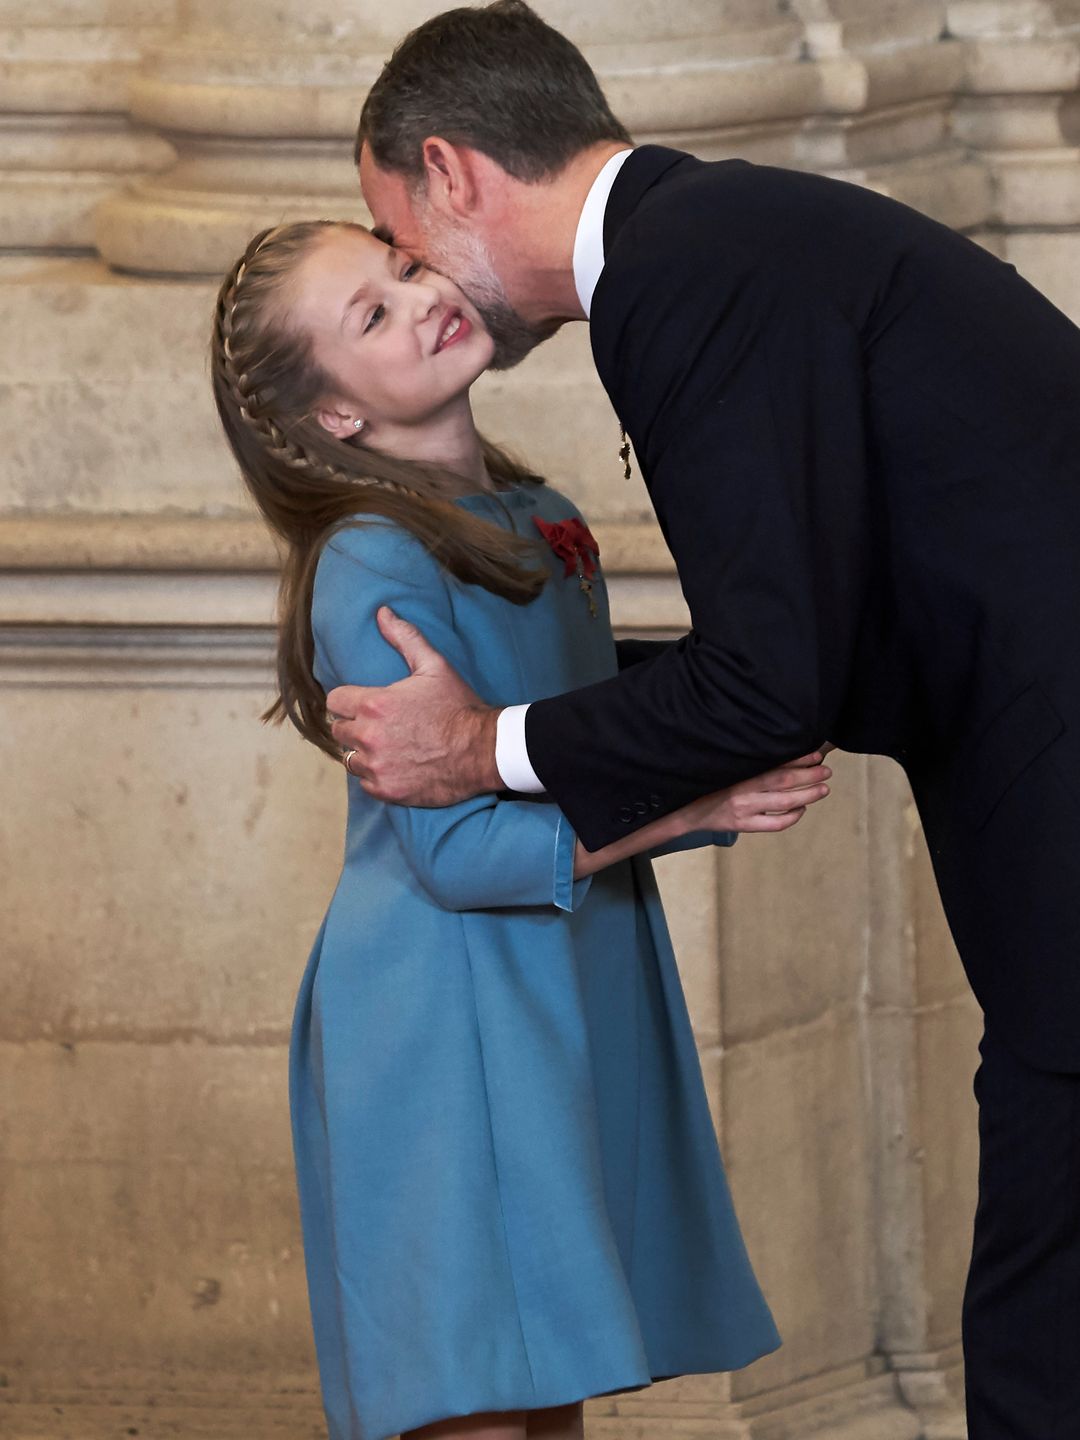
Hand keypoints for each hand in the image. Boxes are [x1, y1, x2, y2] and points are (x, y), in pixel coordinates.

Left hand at [327, 607, 500, 805]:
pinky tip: (395, 766)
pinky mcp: (387, 790)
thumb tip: (381, 613)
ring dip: (363, 752)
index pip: (334, 701)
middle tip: (378, 725)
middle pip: (339, 730)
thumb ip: (404, 638)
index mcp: (374, 705)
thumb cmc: (458, 706)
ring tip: (386, 746)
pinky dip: (377, 776)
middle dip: (355, 725)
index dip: (348, 700)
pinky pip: (365, 783)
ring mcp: (377, 767)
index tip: (361, 703)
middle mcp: (369, 737)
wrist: (484, 750)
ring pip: (350, 758)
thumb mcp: (434, 666)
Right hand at [682, 752, 832, 834]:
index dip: (798, 759)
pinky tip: (801, 809)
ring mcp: (744, 809)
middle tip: (826, 771)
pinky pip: (775, 823)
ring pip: (784, 802)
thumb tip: (782, 756)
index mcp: (738, 772)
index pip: (775, 764)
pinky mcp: (744, 825)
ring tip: (823, 789)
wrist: (685, 811)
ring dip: (808, 795)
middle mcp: (742, 790)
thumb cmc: (708, 786)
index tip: (816, 754)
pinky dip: (793, 816)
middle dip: (809, 775)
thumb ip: (750, 764)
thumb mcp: (726, 770)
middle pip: (784, 781)